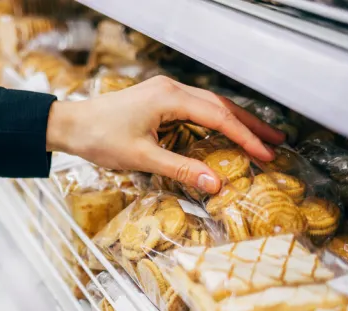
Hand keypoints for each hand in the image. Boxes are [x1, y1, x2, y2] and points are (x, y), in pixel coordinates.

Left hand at [45, 76, 285, 193]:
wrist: (69, 124)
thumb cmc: (99, 138)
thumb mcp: (142, 158)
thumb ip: (181, 169)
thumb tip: (215, 184)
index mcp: (170, 98)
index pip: (219, 117)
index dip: (245, 138)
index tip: (266, 154)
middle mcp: (171, 89)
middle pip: (221, 106)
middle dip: (250, 125)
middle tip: (277, 141)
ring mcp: (165, 92)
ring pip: (210, 105)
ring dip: (235, 121)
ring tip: (260, 137)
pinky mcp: (158, 98)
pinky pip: (196, 107)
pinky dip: (215, 120)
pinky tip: (225, 131)